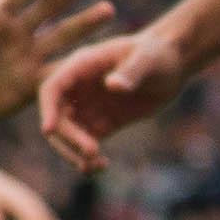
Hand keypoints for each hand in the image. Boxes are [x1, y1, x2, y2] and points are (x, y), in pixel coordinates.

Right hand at [36, 26, 187, 173]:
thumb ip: (131, 71)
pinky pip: (87, 143)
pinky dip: (89, 158)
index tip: (49, 130)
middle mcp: (79, 88)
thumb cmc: (158, 54)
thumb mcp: (147, 59)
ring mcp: (89, 106)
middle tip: (92, 151)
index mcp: (82, 66)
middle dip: (68, 137)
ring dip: (74, 152)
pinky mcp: (103, 122)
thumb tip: (112, 85)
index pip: (53, 88)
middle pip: (57, 116)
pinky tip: (101, 166)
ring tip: (96, 166)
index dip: (47, 109)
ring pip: (68, 134)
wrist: (173, 66)